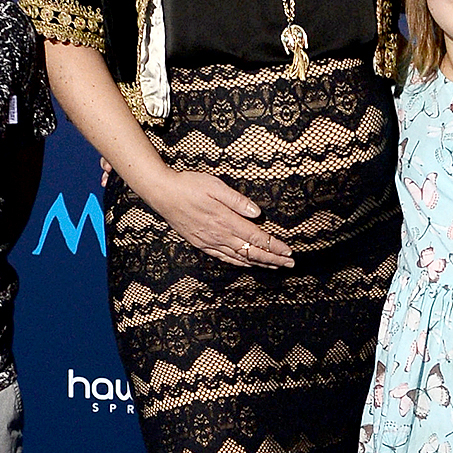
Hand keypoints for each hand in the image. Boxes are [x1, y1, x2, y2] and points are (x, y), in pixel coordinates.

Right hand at [140, 167, 292, 268]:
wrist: (162, 194)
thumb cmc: (189, 185)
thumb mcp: (215, 186)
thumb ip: (237, 201)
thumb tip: (257, 213)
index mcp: (225, 220)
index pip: (256, 238)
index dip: (274, 246)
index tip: (289, 252)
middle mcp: (219, 235)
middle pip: (251, 252)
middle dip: (273, 259)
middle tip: (290, 264)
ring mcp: (209, 242)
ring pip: (239, 258)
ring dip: (259, 263)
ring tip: (275, 266)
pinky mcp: (201, 243)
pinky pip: (224, 257)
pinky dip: (239, 262)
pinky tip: (247, 263)